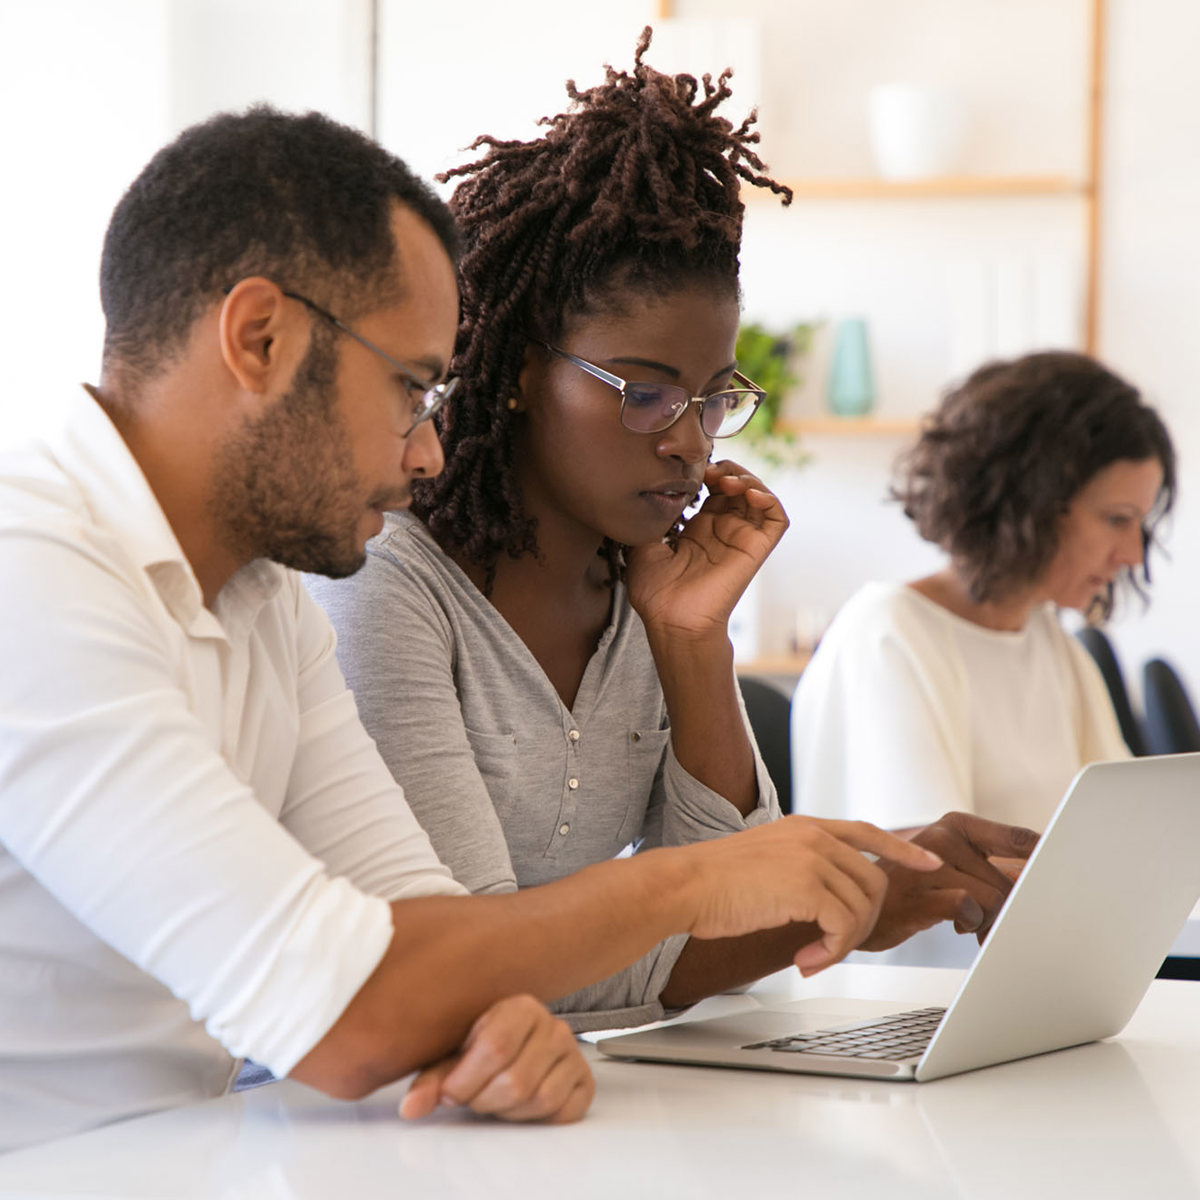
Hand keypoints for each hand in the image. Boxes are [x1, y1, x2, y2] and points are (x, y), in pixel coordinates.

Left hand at [399, 995, 593, 1123]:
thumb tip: (411, 1108)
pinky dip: (536, 1118)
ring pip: (539, 1098)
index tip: (451, 1092)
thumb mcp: (453, 1056)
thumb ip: (432, 1080)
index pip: (496, 1047)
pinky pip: (563, 1111)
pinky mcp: (584, 1081)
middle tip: (473, 1097)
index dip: (467, 1080)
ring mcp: (572, 1053)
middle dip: (484, 1100)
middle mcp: (552, 1026)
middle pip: (516, 1080)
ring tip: (494, 1100)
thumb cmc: (481, 1051)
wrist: (517, 1047)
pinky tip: (520, 1106)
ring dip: (508, 1111)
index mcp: (521, 1007)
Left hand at [626, 461, 787, 641]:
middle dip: (726, 470)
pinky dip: (770, 499)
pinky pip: (777, 519)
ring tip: (727, 480)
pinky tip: (750, 494)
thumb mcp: (643, 546)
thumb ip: (652, 519)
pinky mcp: (756, 550)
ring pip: (759, 497)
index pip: (713, 489)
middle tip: (709, 471)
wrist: (671, 621)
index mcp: (698, 530)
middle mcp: (723, 531)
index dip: (706, 473)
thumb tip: (653, 492)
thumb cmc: (656, 594)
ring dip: (748, 479)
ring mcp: (741, 539)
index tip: (691, 469)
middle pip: (737, 487)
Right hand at [676, 816, 942, 975]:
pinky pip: (843, 925)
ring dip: (844, 943)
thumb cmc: (713, 883)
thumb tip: (825, 898)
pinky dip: (832, 952)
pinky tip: (806, 960)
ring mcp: (812, 858)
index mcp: (804, 827)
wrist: (685, 886)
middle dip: (864, 921)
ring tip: (814, 958)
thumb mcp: (765, 859)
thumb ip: (799, 866)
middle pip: (874, 879)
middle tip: (834, 946)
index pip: (866, 831)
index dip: (901, 848)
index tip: (927, 862)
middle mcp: (813, 836)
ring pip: (862, 907)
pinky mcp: (807, 886)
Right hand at [859, 813, 1039, 951]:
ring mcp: (928, 863)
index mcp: (957, 824)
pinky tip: (956, 925)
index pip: (1019, 838)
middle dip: (1009, 910)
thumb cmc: (913, 888)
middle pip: (1009, 881)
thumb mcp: (952, 866)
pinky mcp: (918, 893)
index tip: (1069, 870)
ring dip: (990, 922)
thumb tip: (1046, 875)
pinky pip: (969, 909)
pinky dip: (971, 924)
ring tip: (972, 926)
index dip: (1047, 857)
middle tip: (992, 923)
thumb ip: (994, 868)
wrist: (860, 906)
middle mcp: (943, 836)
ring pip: (993, 897)